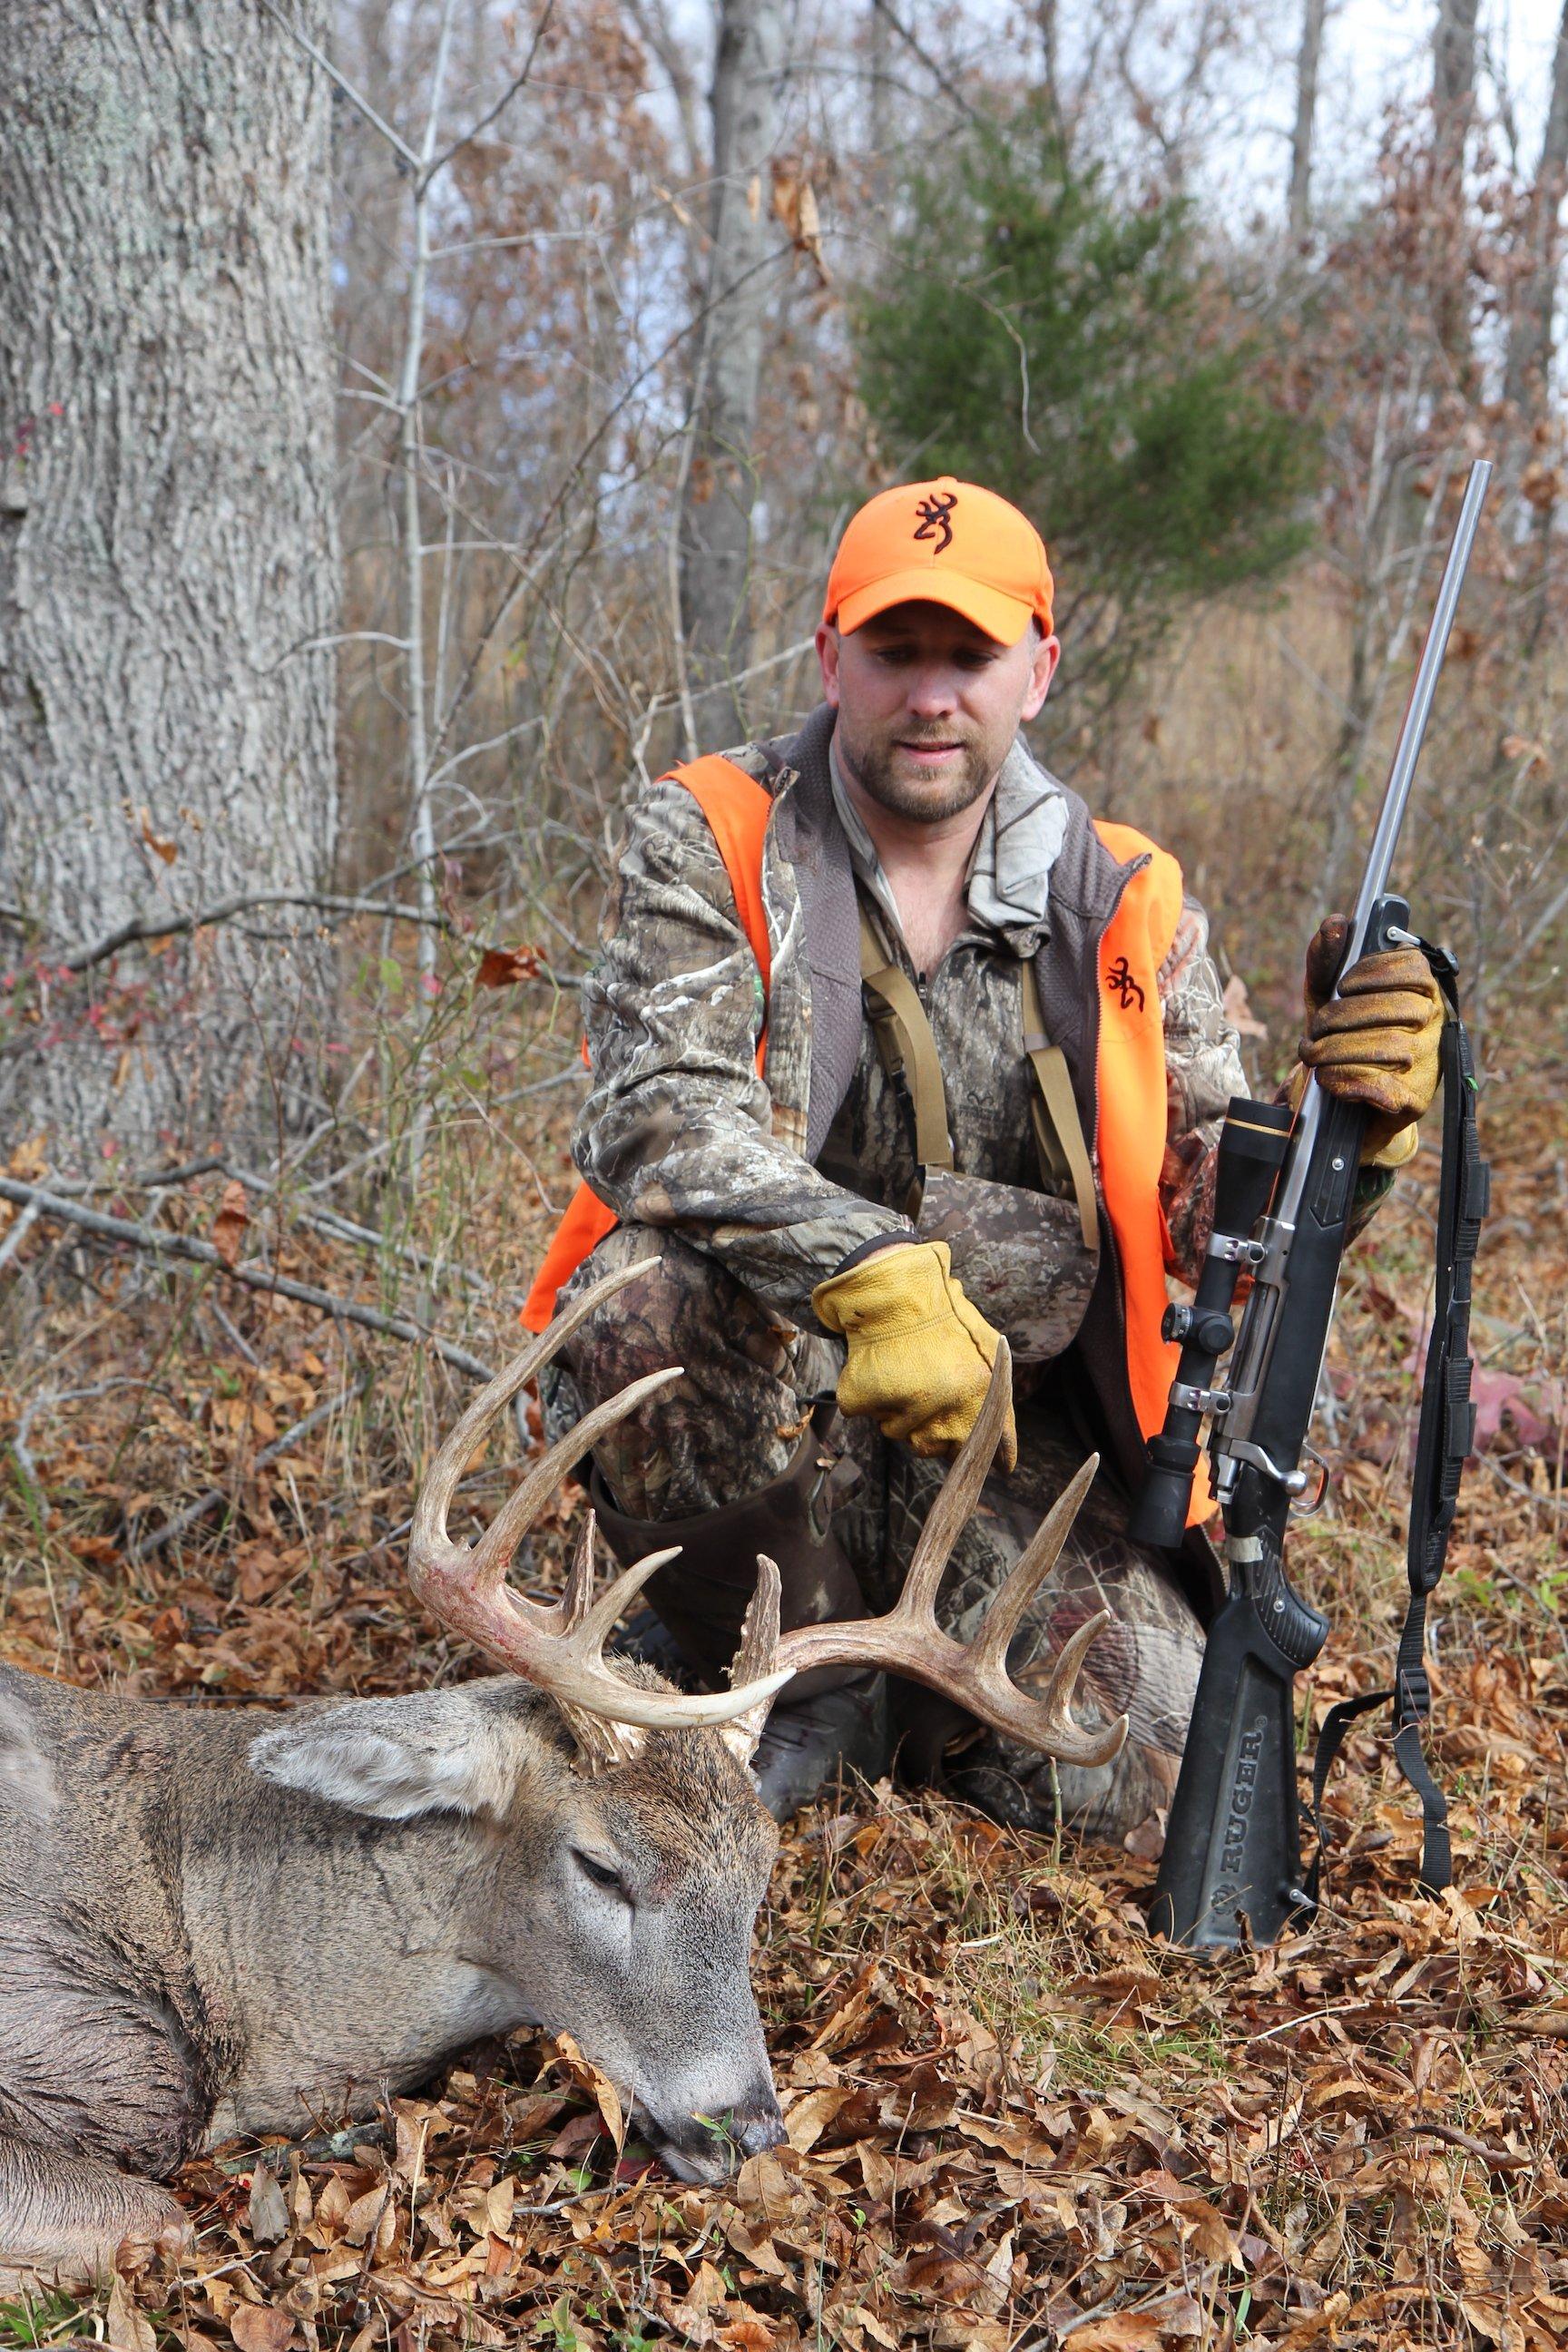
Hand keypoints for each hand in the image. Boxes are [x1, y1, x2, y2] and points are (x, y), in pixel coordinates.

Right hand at [812, 1240, 1017, 1470]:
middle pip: (936, 1448)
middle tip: (928, 1393)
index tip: (995, 1465)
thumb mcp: (987, 1349)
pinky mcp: (866, 1400)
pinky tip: (882, 1371)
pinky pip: (867, 1415)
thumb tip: (1005, 1458)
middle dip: (933, 1428)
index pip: (990, 1448)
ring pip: (899, 1435)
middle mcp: (942, 1404)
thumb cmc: (944, 1319)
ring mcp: (901, 1404)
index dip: (991, 1457)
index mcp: (978, 1393)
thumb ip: (1000, 1400)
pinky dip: (870, 1398)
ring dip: (899, 1413)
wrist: (894, 1291)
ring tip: (904, 1375)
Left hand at [1299, 915, 1442, 1166]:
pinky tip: (1330, 1079)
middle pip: (1397, 1009)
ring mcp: (1428, 1065)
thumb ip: (1326, 960)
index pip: (1415, 968)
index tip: (1343, 986)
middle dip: (1343, 1017)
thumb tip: (1335, 923)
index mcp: (1420, 993)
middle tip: (1314, 1030)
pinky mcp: (1414, 1101)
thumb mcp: (1326, 998)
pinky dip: (1348, 1080)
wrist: (1342, 1106)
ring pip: (1390, 1047)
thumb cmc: (1341, 1040)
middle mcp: (1433, 1026)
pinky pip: (1384, 1086)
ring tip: (1313, 1054)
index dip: (1374, 973)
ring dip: (1337, 1050)